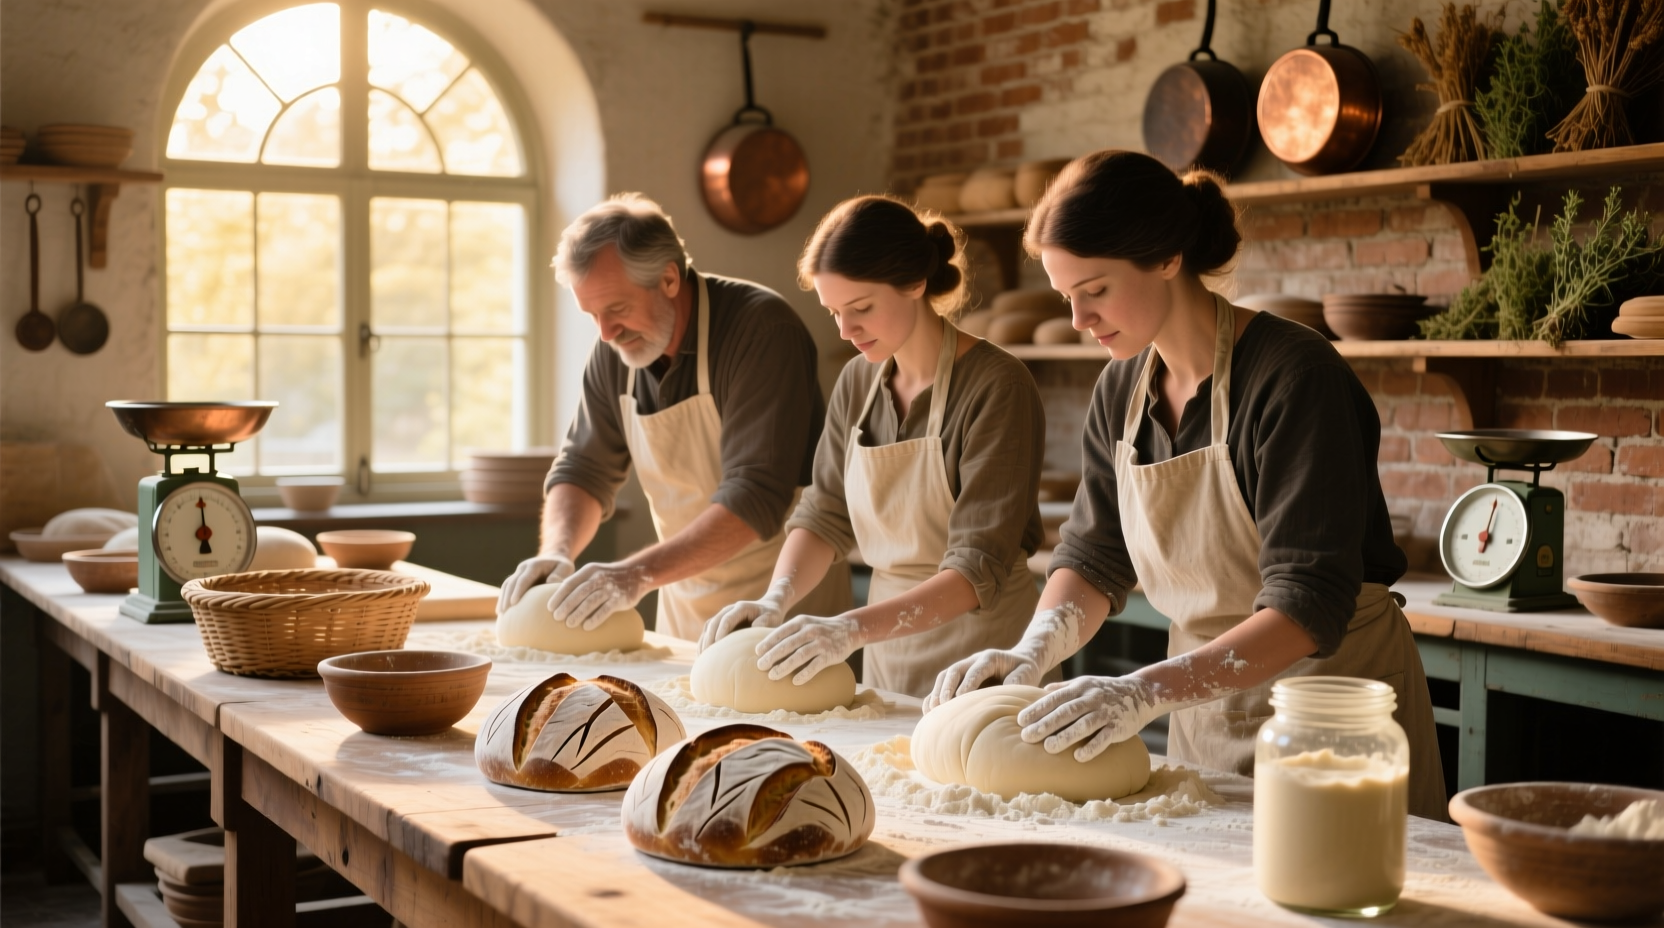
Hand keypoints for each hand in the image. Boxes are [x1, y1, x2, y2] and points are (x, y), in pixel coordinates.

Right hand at [498, 554, 574, 614]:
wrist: (554, 559)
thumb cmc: (562, 566)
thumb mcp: (565, 567)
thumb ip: (559, 575)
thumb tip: (550, 582)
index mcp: (534, 565)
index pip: (523, 579)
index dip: (518, 591)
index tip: (513, 602)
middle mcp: (523, 568)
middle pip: (511, 582)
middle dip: (506, 596)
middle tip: (503, 611)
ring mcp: (518, 572)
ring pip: (506, 585)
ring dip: (502, 598)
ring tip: (500, 613)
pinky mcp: (517, 578)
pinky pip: (507, 588)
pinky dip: (504, 598)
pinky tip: (501, 610)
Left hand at [546, 562, 648, 629]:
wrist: (636, 574)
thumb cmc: (609, 577)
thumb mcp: (594, 572)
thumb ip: (579, 582)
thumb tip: (558, 597)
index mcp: (589, 571)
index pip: (570, 583)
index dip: (559, 596)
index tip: (549, 607)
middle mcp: (599, 578)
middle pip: (579, 592)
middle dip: (566, 606)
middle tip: (556, 617)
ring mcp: (610, 588)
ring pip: (591, 601)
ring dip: (578, 613)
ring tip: (569, 624)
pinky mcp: (620, 599)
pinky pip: (605, 610)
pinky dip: (595, 618)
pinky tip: (587, 627)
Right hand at [700, 577, 793, 651]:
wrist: (769, 607)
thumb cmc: (772, 615)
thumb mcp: (772, 618)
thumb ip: (764, 622)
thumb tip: (754, 627)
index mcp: (740, 607)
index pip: (726, 619)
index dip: (721, 632)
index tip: (718, 646)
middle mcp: (729, 610)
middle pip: (713, 623)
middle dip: (709, 639)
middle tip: (707, 656)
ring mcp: (723, 615)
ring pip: (708, 627)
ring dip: (703, 642)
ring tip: (702, 659)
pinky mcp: (720, 623)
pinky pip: (708, 631)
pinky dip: (704, 642)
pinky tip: (702, 656)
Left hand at [755, 614, 860, 685]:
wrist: (849, 629)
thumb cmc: (821, 629)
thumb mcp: (806, 623)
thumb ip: (790, 632)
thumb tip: (767, 646)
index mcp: (801, 622)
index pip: (781, 632)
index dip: (768, 642)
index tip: (757, 652)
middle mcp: (810, 630)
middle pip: (788, 644)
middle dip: (772, 656)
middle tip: (760, 666)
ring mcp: (821, 643)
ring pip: (800, 655)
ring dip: (785, 666)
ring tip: (772, 676)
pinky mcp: (830, 655)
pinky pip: (816, 665)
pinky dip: (805, 674)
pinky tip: (795, 681)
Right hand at [923, 649, 1041, 712]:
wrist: (1021, 663)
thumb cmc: (1025, 671)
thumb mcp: (1027, 674)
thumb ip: (1015, 683)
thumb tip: (1001, 697)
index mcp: (990, 658)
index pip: (976, 669)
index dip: (968, 683)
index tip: (961, 698)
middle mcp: (973, 661)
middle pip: (954, 670)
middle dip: (947, 687)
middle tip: (943, 704)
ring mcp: (963, 669)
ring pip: (944, 677)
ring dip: (937, 692)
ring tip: (933, 710)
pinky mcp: (958, 680)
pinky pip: (941, 686)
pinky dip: (933, 697)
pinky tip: (929, 712)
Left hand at [1016, 675, 1161, 761]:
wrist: (1141, 692)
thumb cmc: (1106, 690)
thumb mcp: (1084, 683)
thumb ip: (1063, 688)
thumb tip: (1040, 691)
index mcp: (1080, 688)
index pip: (1055, 698)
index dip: (1037, 709)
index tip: (1020, 720)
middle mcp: (1091, 698)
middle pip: (1066, 711)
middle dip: (1045, 724)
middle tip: (1027, 736)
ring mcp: (1106, 712)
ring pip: (1084, 724)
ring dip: (1066, 736)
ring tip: (1048, 748)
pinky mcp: (1119, 726)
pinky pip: (1104, 737)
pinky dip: (1092, 747)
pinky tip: (1079, 757)